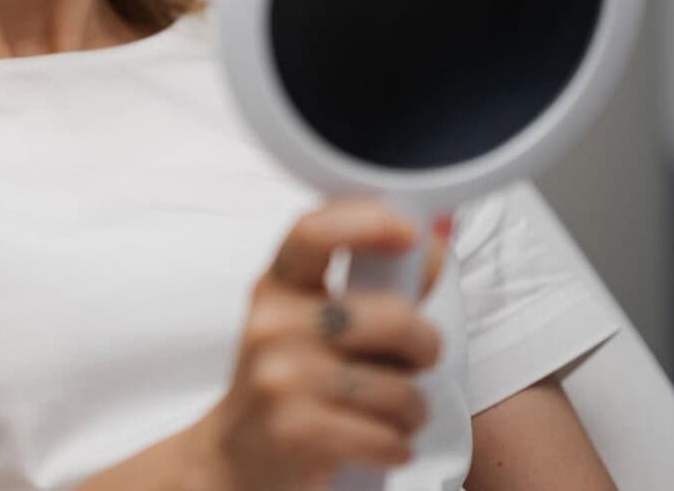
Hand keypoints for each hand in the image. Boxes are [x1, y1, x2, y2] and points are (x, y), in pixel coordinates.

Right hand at [190, 199, 450, 490]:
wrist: (240, 452)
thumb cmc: (293, 378)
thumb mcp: (316, 319)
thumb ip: (376, 281)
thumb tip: (433, 241)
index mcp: (280, 284)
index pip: (314, 232)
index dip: (365, 221)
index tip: (408, 231)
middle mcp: (273, 322)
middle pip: (394, 317)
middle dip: (424, 347)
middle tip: (410, 361)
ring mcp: (279, 376)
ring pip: (399, 389)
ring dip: (410, 411)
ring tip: (385, 412)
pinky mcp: (295, 429)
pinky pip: (388, 437)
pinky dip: (396, 446)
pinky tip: (375, 442)